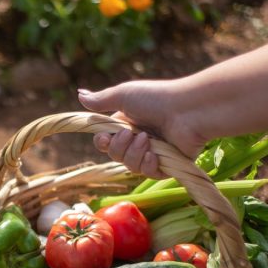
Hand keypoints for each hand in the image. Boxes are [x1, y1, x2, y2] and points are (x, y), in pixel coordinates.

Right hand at [78, 80, 207, 177]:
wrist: (188, 110)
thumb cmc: (157, 98)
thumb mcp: (124, 95)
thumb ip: (101, 100)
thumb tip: (79, 94)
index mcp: (127, 124)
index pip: (106, 141)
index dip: (102, 143)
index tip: (104, 138)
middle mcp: (139, 139)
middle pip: (115, 155)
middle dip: (119, 147)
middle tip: (131, 134)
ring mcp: (153, 153)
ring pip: (130, 166)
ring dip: (134, 154)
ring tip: (148, 140)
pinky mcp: (167, 165)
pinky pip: (148, 173)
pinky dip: (148, 165)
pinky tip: (154, 155)